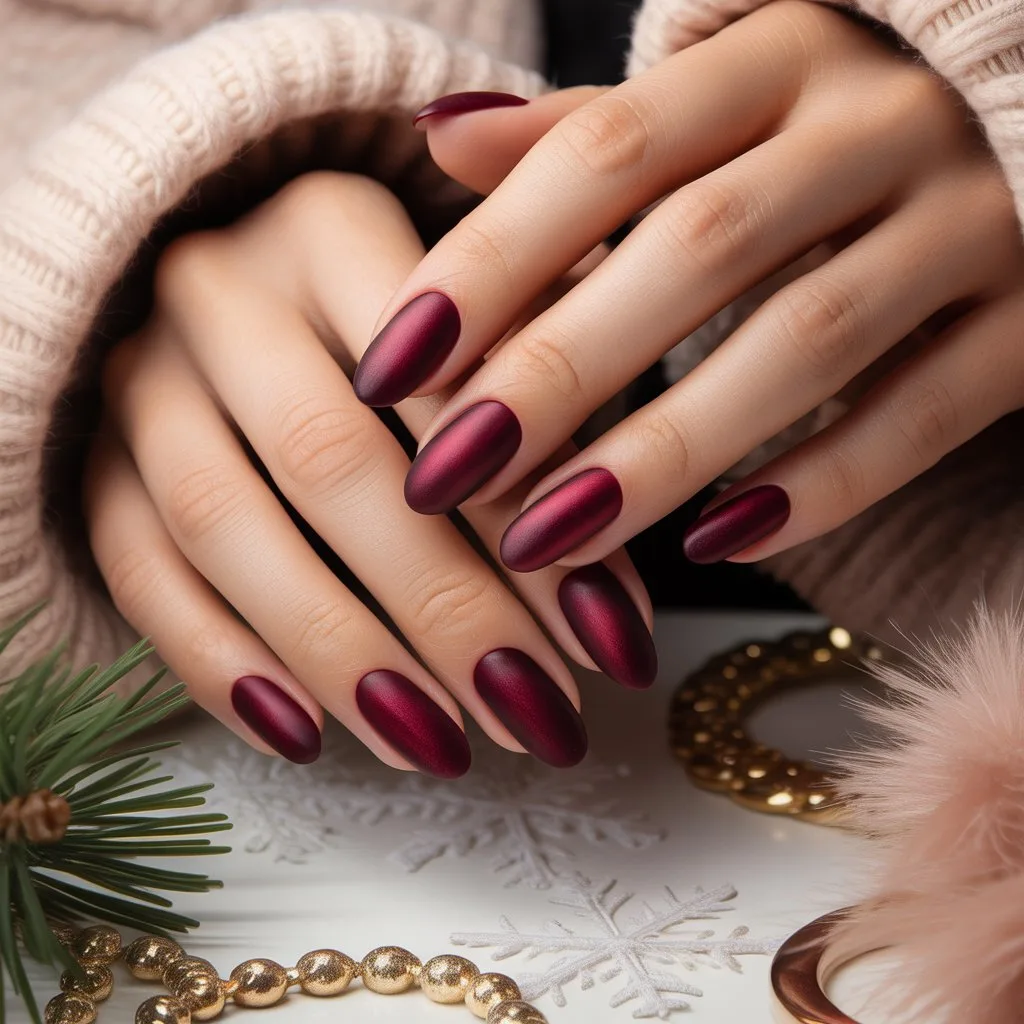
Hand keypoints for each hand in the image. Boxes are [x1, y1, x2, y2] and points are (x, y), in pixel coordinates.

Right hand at [84, 172, 655, 774]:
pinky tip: (311, 736)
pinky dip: (220, 665)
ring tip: (446, 747)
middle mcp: (218, 289)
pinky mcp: (94, 458)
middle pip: (330, 461)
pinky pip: (138, 572)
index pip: (436, 382)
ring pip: (228, 529)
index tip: (606, 635)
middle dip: (445, 608)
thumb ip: (542, 368)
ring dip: (343, 655)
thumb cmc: (396, 304)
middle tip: (538, 716)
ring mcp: (142, 379)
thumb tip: (617, 519)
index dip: (523, 517)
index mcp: (329, 223)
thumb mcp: (475, 293)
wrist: (230, 284)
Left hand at [355, 1, 1023, 571]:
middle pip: (696, 248)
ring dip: (664, 452)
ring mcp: (971, 220)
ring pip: (804, 342)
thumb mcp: (712, 107)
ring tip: (545, 540)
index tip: (391, 370)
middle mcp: (879, 121)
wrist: (1022, 136)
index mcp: (778, 55)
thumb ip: (584, 135)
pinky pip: (924, 414)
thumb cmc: (816, 140)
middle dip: (557, 371)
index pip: (606, 151)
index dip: (489, 261)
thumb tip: (442, 141)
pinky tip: (717, 544)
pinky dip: (820, 485)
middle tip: (444, 477)